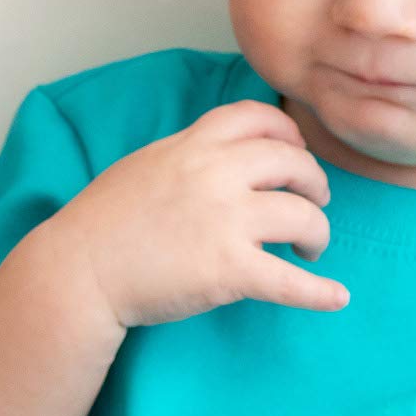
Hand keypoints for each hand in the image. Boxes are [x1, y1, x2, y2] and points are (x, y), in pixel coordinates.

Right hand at [43, 99, 348, 328]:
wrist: (78, 271)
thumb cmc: (104, 222)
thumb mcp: (147, 164)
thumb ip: (191, 155)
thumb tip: (228, 155)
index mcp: (193, 144)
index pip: (259, 118)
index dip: (289, 135)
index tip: (296, 154)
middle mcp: (215, 174)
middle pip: (294, 163)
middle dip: (315, 184)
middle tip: (314, 204)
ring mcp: (225, 222)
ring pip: (304, 217)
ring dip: (318, 233)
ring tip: (310, 250)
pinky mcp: (228, 270)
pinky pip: (291, 282)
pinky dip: (320, 292)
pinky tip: (337, 297)